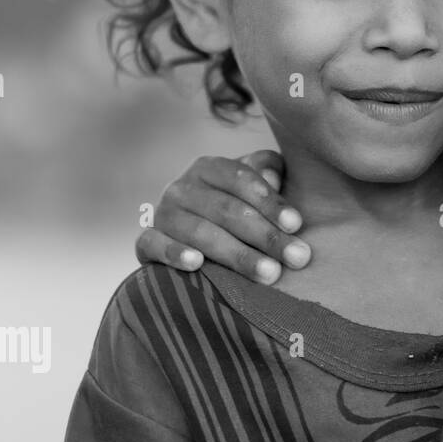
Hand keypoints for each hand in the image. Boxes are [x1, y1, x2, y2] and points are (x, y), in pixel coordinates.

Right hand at [134, 151, 309, 284]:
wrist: (190, 229)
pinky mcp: (145, 241)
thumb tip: (273, 177)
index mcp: (209, 168)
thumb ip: (267, 169)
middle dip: (266, 236)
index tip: (296, 224)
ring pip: (200, 233)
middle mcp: (181, 187)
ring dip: (237, 254)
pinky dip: (173, 253)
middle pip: (227, 211)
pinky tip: (196, 264)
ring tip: (270, 274)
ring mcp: (161, 214)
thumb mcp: (253, 182)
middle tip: (297, 257)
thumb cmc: (235, 204)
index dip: (270, 201)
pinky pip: (153, 245)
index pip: (241, 179)